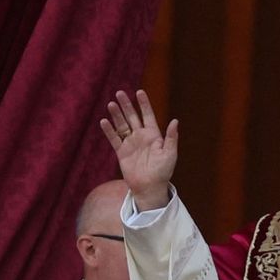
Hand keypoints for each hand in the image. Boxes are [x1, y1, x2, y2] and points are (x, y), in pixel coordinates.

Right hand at [99, 89, 178, 210]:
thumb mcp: (170, 154)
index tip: (139, 92)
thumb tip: (175, 120)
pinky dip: (109, 131)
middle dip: (126, 105)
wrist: (150, 187)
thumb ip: (171, 137)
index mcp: (154, 135)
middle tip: (120, 93)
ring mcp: (131, 143)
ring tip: (111, 104)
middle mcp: (141, 137)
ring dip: (116, 115)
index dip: (144, 104)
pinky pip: (114, 139)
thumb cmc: (163, 171)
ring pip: (122, 125)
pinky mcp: (121, 152)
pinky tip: (104, 121)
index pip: (148, 115)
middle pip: (132, 117)